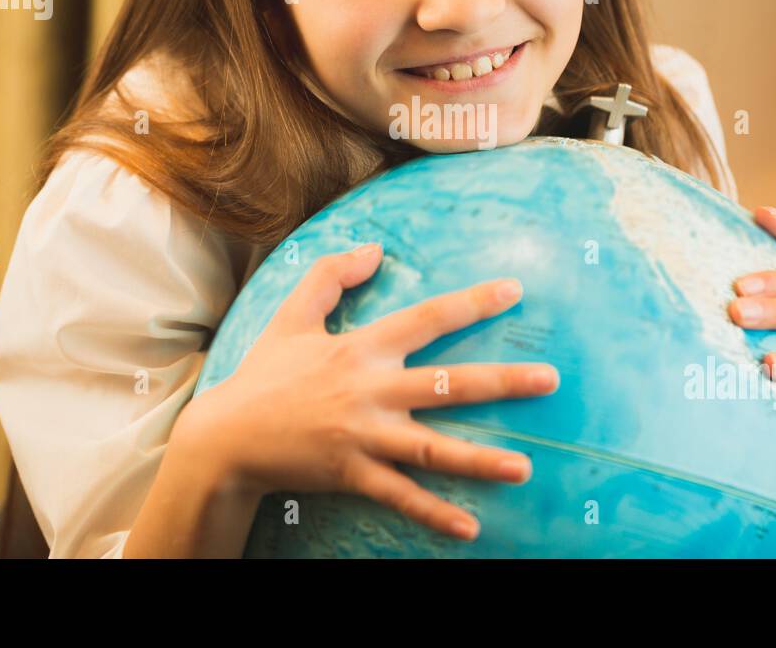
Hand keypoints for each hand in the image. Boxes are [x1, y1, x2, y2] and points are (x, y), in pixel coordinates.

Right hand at [181, 243, 558, 541]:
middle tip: (551, 380)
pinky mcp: (352, 474)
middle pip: (447, 384)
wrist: (225, 437)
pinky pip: (400, 496)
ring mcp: (363, 436)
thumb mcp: (291, 316)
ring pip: (433, 449)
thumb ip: (330, 276)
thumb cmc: (263, 375)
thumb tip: (375, 248)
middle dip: (502, 382)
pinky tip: (471, 526)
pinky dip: (433, 513)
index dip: (472, 302)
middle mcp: (370, 390)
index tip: (515, 290)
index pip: (427, 318)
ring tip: (525, 467)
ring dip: (481, 460)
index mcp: (361, 348)